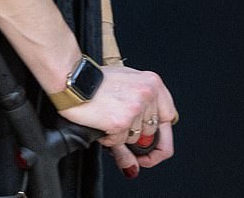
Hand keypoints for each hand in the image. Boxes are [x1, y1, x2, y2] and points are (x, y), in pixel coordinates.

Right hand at [57, 64, 175, 176]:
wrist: (74, 79)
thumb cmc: (97, 80)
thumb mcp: (125, 89)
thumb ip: (140, 116)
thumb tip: (135, 164)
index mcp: (153, 83)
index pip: (169, 117)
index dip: (160, 137)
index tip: (151, 148)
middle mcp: (148, 93)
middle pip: (150, 133)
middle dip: (135, 137)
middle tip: (120, 127)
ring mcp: (136, 108)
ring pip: (134, 139)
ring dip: (120, 136)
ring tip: (108, 116)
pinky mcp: (121, 121)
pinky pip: (118, 143)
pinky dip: (108, 138)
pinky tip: (102, 121)